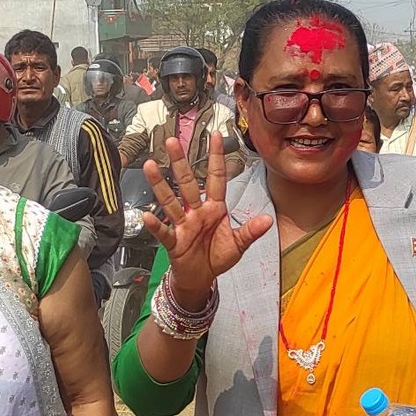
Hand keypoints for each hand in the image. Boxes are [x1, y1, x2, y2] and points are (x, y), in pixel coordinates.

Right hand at [142, 132, 270, 307]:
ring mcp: (183, 225)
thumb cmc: (217, 257)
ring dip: (160, 184)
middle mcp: (196, 212)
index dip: (216, 157)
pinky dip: (156, 225)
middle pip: (187, 183)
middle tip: (172, 141)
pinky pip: (164, 231)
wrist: (201, 279)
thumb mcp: (238, 245)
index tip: (215, 135)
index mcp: (214, 208)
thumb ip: (250, 231)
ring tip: (150, 165)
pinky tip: (147, 215)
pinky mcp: (174, 242)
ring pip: (170, 201)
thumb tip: (268, 219)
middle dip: (180, 162)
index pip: (215, 177)